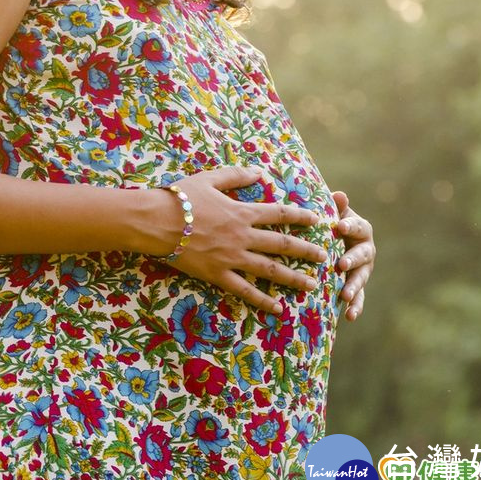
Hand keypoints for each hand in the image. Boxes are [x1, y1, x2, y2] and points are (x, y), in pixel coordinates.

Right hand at [144, 166, 328, 314]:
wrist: (156, 222)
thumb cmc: (180, 198)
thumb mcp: (210, 178)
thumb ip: (236, 175)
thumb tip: (259, 171)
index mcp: (242, 212)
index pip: (279, 214)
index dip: (300, 217)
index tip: (317, 220)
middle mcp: (243, 236)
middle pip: (282, 244)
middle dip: (306, 251)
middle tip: (324, 258)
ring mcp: (232, 258)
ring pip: (270, 270)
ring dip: (293, 278)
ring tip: (312, 285)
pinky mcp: (218, 275)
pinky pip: (245, 290)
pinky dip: (262, 300)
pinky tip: (278, 308)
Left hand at [331, 191, 375, 321]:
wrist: (336, 241)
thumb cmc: (332, 224)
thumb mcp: (335, 214)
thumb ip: (337, 207)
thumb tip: (338, 195)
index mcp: (362, 229)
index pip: (358, 226)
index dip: (349, 226)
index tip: (338, 227)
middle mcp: (367, 250)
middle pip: (363, 255)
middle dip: (353, 260)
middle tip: (342, 265)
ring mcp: (364, 269)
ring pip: (361, 278)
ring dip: (354, 287)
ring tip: (345, 296)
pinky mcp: (358, 286)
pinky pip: (359, 298)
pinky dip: (356, 307)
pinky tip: (349, 317)